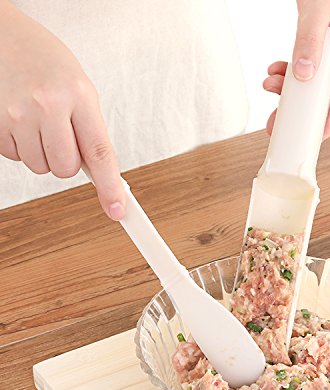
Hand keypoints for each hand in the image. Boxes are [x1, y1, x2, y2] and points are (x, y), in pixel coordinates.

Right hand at [0, 2, 124, 219]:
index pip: (100, 153)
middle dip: (68, 161)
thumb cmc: (51, 66)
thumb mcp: (83, 91)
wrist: (9, 39)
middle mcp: (47, 105)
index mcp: (79, 96)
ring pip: (41, 167)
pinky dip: (22, 147)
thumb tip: (101, 175)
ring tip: (41, 123)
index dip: (109, 186)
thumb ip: (91, 131)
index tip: (117, 209)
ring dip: (44, 154)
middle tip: (63, 135)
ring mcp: (17, 114)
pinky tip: (23, 122)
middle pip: (65, 168)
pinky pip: (16, 158)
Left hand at [264, 0, 329, 138]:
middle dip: (302, 106)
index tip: (318, 134)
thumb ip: (308, 41)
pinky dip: (292, 72)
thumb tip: (301, 75)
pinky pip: (312, 70)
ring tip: (270, 85)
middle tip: (277, 122)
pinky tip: (276, 71)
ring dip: (292, 88)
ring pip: (319, 83)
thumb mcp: (318, 6)